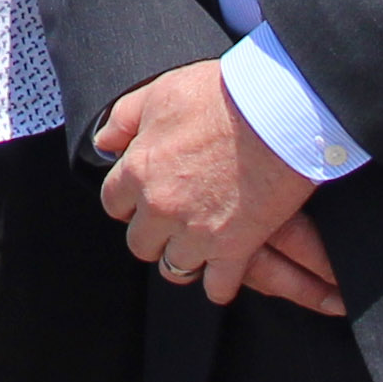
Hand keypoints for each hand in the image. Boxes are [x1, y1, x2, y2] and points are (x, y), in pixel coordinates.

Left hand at [94, 65, 342, 314]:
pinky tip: (226, 268)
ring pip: (174, 268)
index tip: (143, 198)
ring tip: (197, 246)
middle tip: (172, 222)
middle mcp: (160, 208)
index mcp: (138, 171)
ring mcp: (196, 233)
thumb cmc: (219, 96)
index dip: (129, 201)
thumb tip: (104, 143)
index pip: (113, 204)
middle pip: (139, 243)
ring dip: (183, 258)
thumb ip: (124, 120)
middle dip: (153, 234)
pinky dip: (219, 283)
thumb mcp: (159, 93)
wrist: (277, 113)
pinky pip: (217, 288)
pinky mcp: (235, 249)